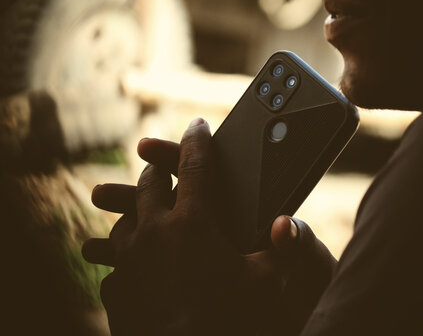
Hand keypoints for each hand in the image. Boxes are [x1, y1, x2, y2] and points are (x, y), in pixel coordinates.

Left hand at [82, 118, 336, 334]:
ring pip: (128, 218)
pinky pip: (119, 258)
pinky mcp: (116, 286)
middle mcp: (154, 231)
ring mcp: (129, 259)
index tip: (199, 125)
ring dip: (140, 209)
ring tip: (152, 213)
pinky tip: (142, 261)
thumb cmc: (229, 320)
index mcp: (193, 221)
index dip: (198, 139)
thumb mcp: (265, 283)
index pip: (195, 164)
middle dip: (161, 169)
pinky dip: (131, 252)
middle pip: (150, 183)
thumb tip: (287, 222)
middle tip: (169, 168)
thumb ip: (281, 249)